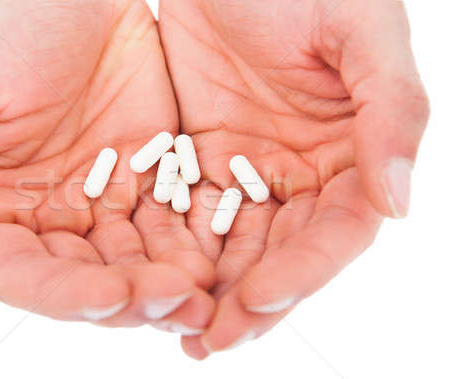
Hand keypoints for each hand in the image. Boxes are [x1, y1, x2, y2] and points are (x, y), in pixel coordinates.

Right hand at [0, 0, 214, 330]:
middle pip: (89, 282)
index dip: (65, 296)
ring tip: (205, 298)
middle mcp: (47, 219)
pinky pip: (175, 225)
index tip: (111, 295)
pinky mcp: (149, 182)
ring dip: (171, 286)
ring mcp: (102, 204)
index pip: (24, 276)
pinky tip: (220, 261)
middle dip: (133, 300)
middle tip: (179, 303)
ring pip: (138, 264)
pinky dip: (195, 246)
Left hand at [159, 0, 428, 356]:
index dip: (304, 269)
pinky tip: (154, 279)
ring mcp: (249, 169)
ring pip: (233, 245)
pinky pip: (187, 213)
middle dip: (250, 300)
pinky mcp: (200, 156)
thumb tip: (399, 204)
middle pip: (280, 252)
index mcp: (352, 151)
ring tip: (182, 332)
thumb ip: (389, 113)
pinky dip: (174, 249)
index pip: (335, 230)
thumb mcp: (358, 32)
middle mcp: (302, 172)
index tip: (260, 296)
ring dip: (209, 290)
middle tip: (212, 340)